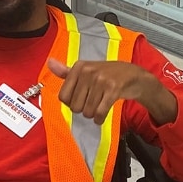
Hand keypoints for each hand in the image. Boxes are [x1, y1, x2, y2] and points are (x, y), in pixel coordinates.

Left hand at [48, 58, 176, 125]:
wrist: (133, 75)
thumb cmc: (107, 74)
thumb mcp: (86, 70)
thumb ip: (66, 72)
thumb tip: (49, 63)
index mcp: (79, 67)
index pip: (63, 97)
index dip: (71, 103)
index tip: (80, 99)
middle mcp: (88, 72)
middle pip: (75, 106)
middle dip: (83, 109)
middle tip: (92, 102)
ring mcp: (101, 80)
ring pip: (87, 111)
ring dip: (93, 114)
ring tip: (99, 106)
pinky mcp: (113, 89)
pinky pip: (100, 112)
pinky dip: (100, 118)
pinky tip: (102, 115)